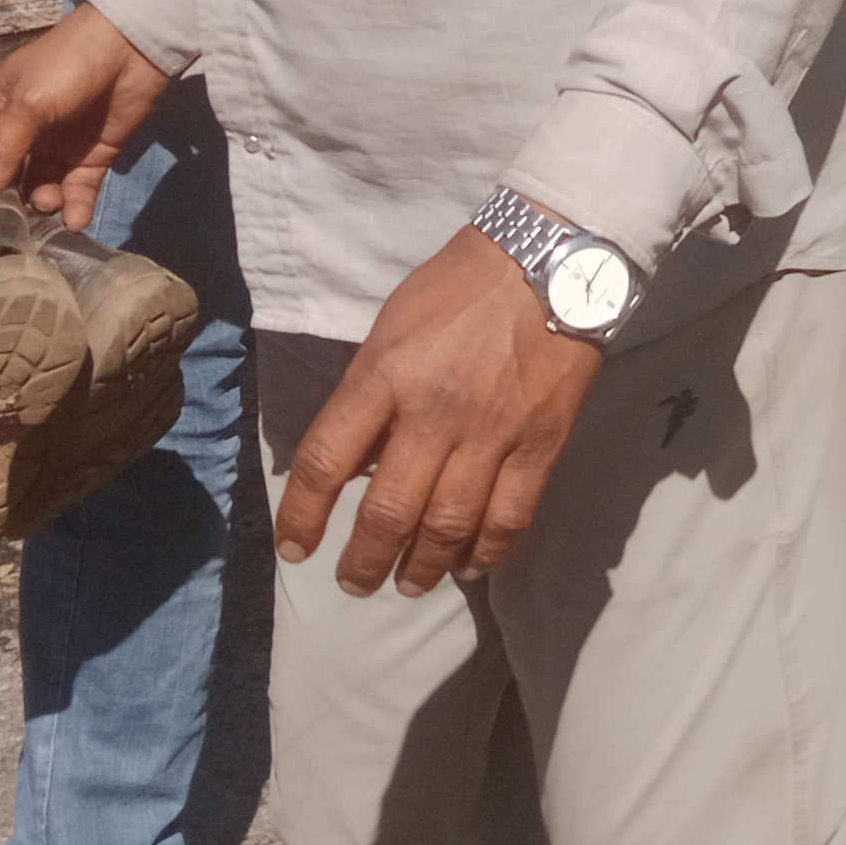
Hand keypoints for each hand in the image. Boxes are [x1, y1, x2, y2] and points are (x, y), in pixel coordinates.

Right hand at [0, 5, 171, 226]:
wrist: (132, 47)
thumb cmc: (67, 65)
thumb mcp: (26, 104)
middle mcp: (18, 134)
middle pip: (0, 182)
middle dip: (5, 204)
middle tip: (15, 223)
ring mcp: (55, 148)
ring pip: (38, 191)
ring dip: (42, 206)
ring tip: (51, 207)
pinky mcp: (90, 158)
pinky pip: (76, 192)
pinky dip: (74, 209)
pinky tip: (74, 221)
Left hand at [275, 226, 607, 595]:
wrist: (550, 260)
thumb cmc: (459, 286)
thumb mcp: (392, 328)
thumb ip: (368, 395)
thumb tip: (353, 466)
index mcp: (385, 375)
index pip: (327, 462)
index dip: (303, 516)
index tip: (296, 550)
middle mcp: (433, 413)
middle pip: (388, 512)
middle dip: (364, 561)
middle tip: (355, 583)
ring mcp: (492, 433)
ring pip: (448, 527)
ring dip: (422, 568)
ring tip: (409, 584)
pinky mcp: (541, 444)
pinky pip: (510, 516)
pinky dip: (487, 551)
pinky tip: (470, 566)